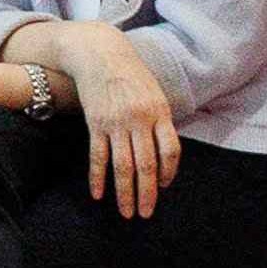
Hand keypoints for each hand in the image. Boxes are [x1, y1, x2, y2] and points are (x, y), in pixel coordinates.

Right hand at [49, 24, 178, 218]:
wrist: (100, 53)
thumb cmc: (131, 74)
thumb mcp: (154, 93)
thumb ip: (160, 121)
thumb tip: (164, 154)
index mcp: (160, 112)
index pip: (170, 151)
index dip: (168, 173)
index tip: (163, 187)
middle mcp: (140, 119)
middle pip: (146, 165)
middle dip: (147, 194)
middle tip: (146, 214)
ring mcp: (117, 122)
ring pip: (122, 166)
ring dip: (125, 193)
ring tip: (126, 213)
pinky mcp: (96, 123)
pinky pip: (98, 156)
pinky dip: (98, 178)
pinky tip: (99, 194)